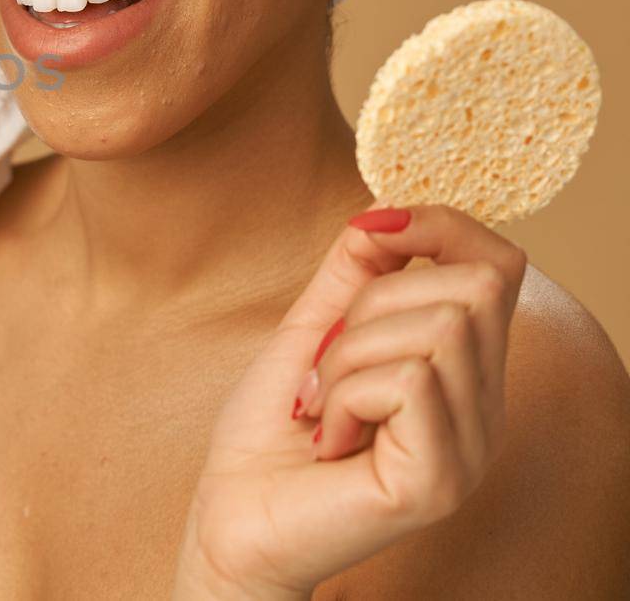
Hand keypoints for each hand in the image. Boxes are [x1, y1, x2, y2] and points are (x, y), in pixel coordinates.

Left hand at [169, 202, 527, 599]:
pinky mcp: (442, 478)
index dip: (442, 227)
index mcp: (461, 371)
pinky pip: (408, 381)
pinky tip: (330, 438)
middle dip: (373, 305)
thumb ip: (353, 275)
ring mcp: (470, 447)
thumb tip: (382, 211)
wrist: (230, 519)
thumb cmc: (267, 435)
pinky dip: (345, 395)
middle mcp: (482, 408)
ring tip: (324, 406)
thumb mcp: (310, 331)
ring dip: (348, 356)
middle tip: (328, 366)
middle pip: (472, 287)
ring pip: (436, 329)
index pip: (500, 266)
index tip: (372, 230)